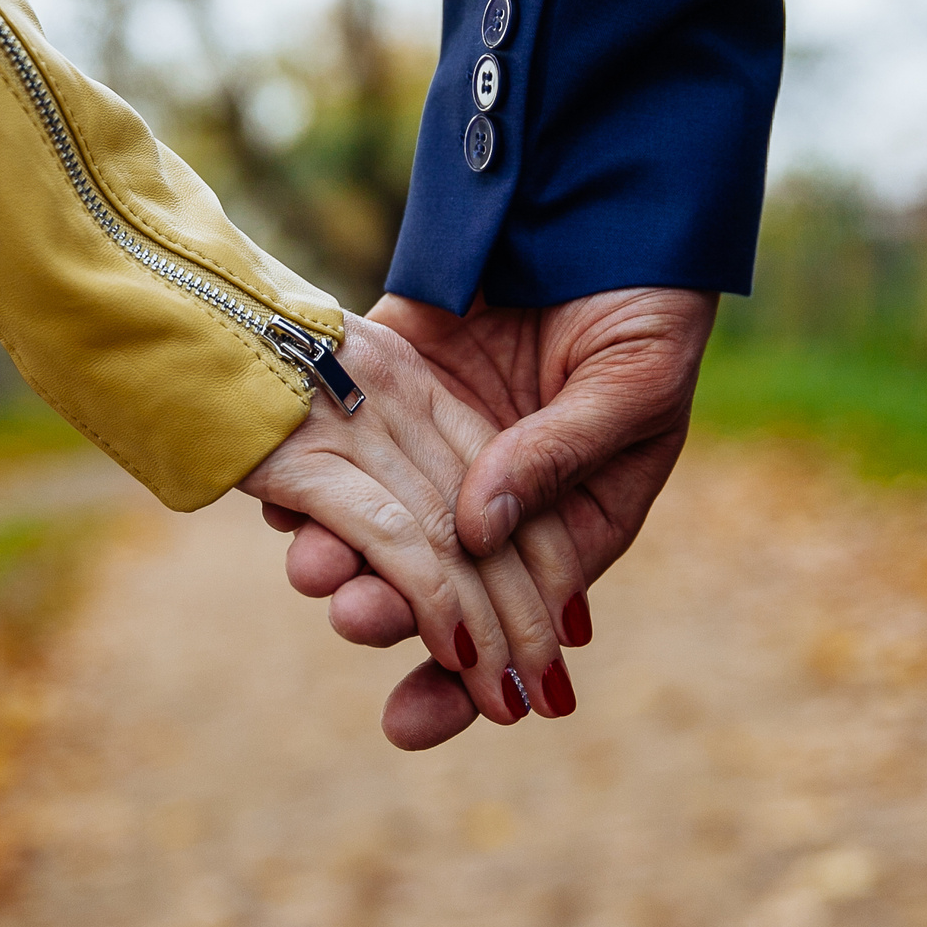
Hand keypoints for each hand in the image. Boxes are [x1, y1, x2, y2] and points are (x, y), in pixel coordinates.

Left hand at [267, 287, 717, 746]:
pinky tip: (276, 492)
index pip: (510, 623)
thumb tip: (476, 529)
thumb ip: (554, 455)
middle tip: (352, 616)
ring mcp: (434, 440)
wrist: (604, 203)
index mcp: (565, 523)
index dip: (464, 680)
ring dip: (340, 547)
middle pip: (431, 582)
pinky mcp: (388, 376)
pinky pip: (339, 432)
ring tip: (309, 564)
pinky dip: (307, 464)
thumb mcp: (629, 387)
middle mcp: (490, 498)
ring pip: (376, 516)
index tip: (410, 724)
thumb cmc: (650, 308)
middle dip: (389, 611)